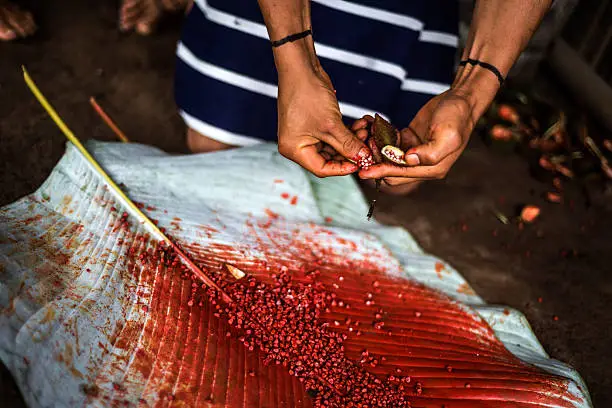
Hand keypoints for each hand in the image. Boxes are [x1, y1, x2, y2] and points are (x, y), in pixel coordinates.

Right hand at [276, 57, 370, 176]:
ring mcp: (306, 135)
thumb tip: (363, 158)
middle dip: (349, 152)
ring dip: (350, 141)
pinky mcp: (314, 125)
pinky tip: (359, 125)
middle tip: (367, 144)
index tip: (361, 163)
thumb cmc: (308, 94)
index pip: (321, 168)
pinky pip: (332, 135)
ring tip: (365, 130)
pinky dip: (346, 132)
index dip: (343, 168)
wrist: (301, 67)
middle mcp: (298, 145)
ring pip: (333, 147)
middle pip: (329, 159)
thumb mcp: (331, 124)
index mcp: (294, 149)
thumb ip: (348, 144)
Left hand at [357, 89, 478, 185]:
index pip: (401, 176)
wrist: (460, 99)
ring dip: (376, 153)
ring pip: (389, 160)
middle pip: (392, 173)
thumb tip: (408, 161)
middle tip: (362, 151)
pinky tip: (372, 131)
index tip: (364, 171)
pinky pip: (391, 146)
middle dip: (376, 164)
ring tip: (365, 139)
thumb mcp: (447, 135)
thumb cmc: (456, 116)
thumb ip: (430, 153)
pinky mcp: (409, 141)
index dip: (382, 172)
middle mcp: (422, 165)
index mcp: (433, 168)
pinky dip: (381, 141)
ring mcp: (415, 153)